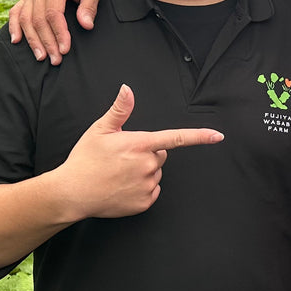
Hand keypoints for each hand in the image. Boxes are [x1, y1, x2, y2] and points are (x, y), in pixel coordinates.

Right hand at [8, 0, 104, 63]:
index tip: (65, 49)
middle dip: (47, 42)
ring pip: (25, 19)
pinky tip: (16, 41)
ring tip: (41, 57)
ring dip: (32, 40)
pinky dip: (13, 26)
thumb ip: (89, 6)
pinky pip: (16, 12)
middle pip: (38, 20)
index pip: (53, 14)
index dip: (58, 33)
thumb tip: (86, 25)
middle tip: (56, 60)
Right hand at [56, 85, 221, 218]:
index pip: (176, 138)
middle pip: (161, 155)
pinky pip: (152, 191)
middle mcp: (147, 165)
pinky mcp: (144, 202)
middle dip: (148, 153)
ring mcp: (146, 185)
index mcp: (140, 144)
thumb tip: (128, 88)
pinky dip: (141, 189)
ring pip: (156, 173)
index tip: (218, 136)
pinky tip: (122, 187)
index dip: (199, 136)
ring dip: (143, 171)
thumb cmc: (85, 158)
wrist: (72, 192)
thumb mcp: (100, 130)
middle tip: (123, 157)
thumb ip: (119, 110)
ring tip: (119, 173)